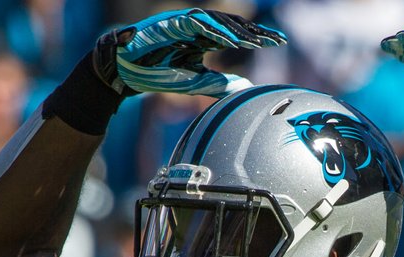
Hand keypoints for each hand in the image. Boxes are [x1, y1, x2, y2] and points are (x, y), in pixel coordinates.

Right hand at [94, 9, 286, 97]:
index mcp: (203, 39)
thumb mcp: (194, 82)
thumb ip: (218, 84)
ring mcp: (184, 24)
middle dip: (255, 33)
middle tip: (277, 40)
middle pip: (232, 26)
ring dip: (238, 32)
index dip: (257, 39)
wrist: (125, 72)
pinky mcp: (171, 23)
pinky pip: (196, 24)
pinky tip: (230, 40)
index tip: (279, 43)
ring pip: (217, 22)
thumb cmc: (156, 73)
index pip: (236, 36)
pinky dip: (213, 30)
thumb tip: (245, 88)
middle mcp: (197, 28)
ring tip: (256, 42)